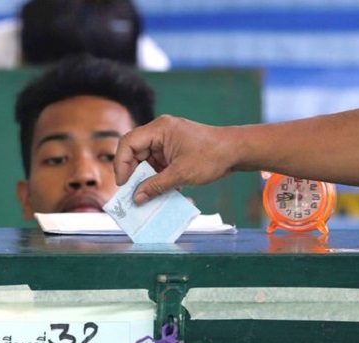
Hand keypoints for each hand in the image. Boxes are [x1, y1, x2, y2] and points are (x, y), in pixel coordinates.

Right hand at [114, 115, 235, 203]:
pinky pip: (158, 164)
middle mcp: (160, 132)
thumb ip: (156, 186)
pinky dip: (157, 178)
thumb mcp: (181, 174)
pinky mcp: (173, 151)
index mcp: (159, 129)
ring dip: (146, 178)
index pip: (128, 143)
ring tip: (146, 196)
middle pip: (135, 152)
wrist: (236, 151)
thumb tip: (137, 198)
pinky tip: (160, 192)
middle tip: (132, 193)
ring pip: (146, 160)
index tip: (123, 183)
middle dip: (133, 173)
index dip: (122, 163)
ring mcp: (167, 141)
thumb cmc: (211, 156)